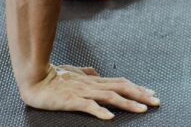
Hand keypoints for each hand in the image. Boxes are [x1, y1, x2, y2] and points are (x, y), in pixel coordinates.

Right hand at [21, 64, 159, 119]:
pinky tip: (111, 117)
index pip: (121, 83)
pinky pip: (88, 106)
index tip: (151, 93)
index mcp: (94, 80)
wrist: (34, 78)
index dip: (137, 88)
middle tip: (156, 102)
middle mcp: (92, 85)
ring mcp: (83, 92)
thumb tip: (96, 72)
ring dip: (128, 103)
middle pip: (122, 88)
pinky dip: (100, 111)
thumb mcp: (73, 72)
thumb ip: (86, 72)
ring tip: (142, 110)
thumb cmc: (53, 76)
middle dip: (140, 95)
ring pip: (111, 96)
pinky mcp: (71, 100)